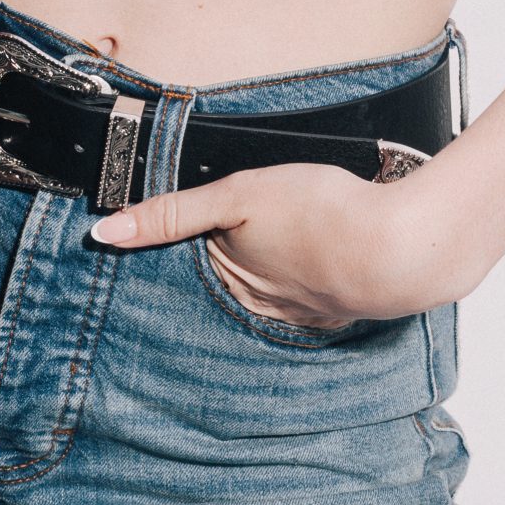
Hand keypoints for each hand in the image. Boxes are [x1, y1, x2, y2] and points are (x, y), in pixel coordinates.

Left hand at [88, 159, 451, 330]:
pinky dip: (308, 281)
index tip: (178, 234)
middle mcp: (261, 303)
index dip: (184, 242)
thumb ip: (173, 212)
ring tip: (274, 248)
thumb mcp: (238, 194)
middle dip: (222, 265)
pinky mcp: (341, 305)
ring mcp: (303, 310)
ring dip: (267, 275)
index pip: (191, 261)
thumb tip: (104, 233)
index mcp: (231, 276)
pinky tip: (316, 262)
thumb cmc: (320, 214)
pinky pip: (310, 297)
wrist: (400, 248)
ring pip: (270, 290)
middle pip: (228, 280)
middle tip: (235, 235)